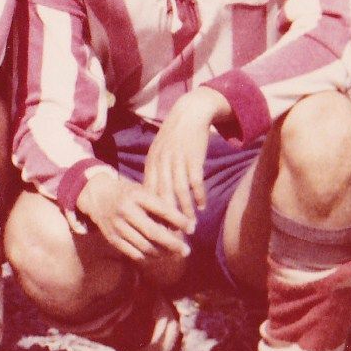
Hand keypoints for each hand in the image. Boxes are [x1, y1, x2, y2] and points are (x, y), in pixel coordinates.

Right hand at [77, 170, 192, 262]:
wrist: (95, 194)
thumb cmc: (127, 192)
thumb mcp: (142, 191)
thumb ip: (159, 205)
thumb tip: (181, 225)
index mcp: (136, 196)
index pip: (162, 210)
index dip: (180, 221)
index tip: (192, 228)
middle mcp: (125, 210)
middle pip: (153, 232)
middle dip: (173, 244)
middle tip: (186, 251)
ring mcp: (117, 225)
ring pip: (144, 246)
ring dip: (162, 253)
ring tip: (173, 254)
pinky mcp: (112, 237)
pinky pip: (134, 253)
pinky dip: (148, 257)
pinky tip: (157, 256)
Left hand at [144, 87, 223, 225]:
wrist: (189, 114)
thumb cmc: (176, 139)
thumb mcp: (161, 154)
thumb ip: (158, 174)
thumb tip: (156, 198)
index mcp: (151, 164)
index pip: (148, 194)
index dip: (152, 213)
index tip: (156, 230)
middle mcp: (161, 163)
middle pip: (161, 196)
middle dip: (166, 218)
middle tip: (172, 236)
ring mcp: (176, 160)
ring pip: (178, 192)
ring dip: (185, 211)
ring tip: (190, 227)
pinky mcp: (192, 157)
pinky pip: (194, 180)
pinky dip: (198, 195)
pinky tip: (202, 206)